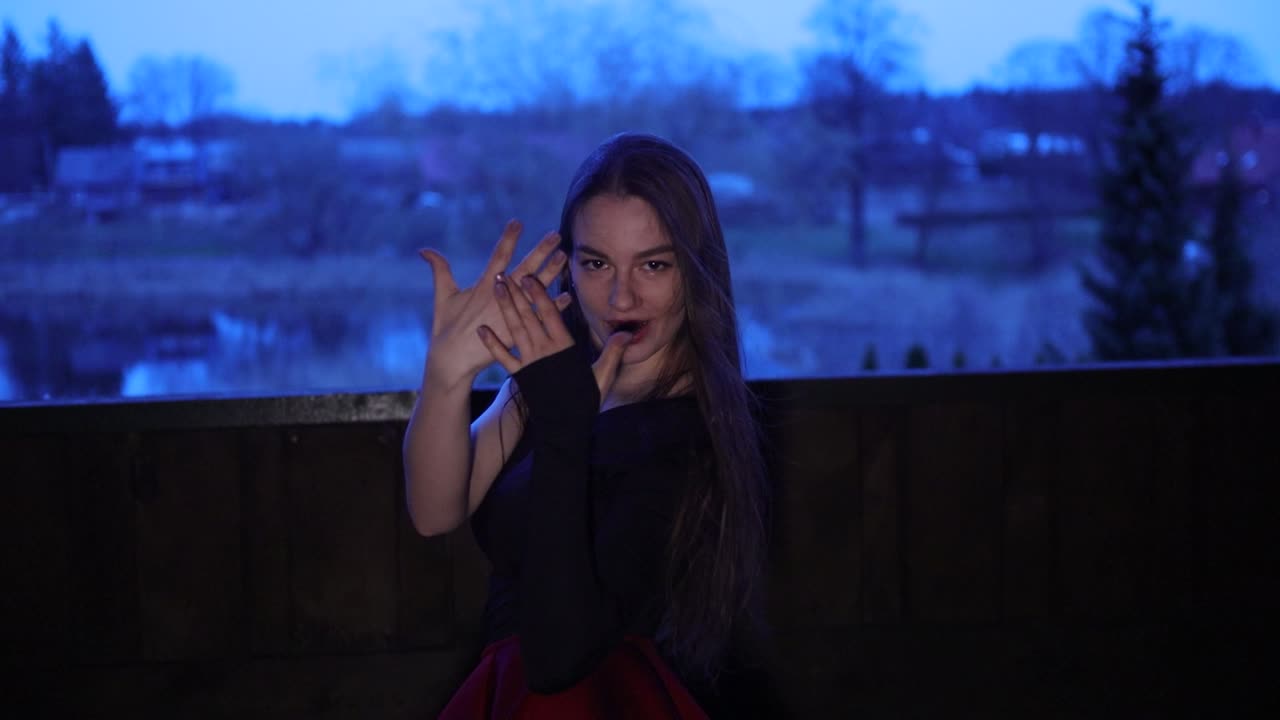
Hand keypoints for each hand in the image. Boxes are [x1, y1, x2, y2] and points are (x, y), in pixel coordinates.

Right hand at [417, 221, 571, 386]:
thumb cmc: (446, 327)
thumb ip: (439, 270)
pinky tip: (566, 295)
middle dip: (540, 252)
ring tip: (564, 257)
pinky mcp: (516, 332)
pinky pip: (538, 318)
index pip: (498, 256)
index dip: (508, 239)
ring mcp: (510, 314)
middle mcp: (499, 298)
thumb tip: (424, 250)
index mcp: (483, 286)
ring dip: (550, 274)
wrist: (452, 361)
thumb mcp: (442, 295)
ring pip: (534, 290)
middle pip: (524, 270)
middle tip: (555, 235)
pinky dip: (552, 307)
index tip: (518, 222)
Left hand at [480, 275, 632, 403]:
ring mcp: (530, 362)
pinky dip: (492, 343)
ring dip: (504, 309)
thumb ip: (613, 352)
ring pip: (515, 330)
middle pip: (528, 317)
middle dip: (516, 295)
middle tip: (505, 274)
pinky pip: (503, 357)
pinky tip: (480, 329)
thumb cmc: (586, 400)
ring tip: (496, 289)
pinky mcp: (520, 375)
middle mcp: (545, 351)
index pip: (550, 314)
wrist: (566, 426)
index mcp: (564, 347)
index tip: (530, 277)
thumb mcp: (603, 375)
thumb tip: (626, 332)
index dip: (539, 294)